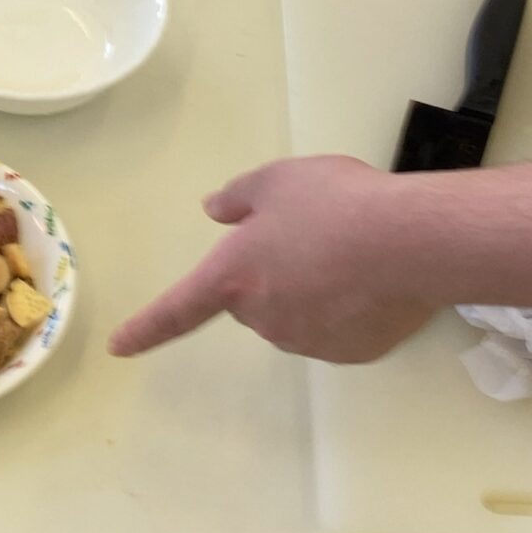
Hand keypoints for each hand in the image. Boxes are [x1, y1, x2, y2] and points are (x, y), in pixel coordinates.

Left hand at [109, 156, 439, 362]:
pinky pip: (338, 330)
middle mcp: (262, 317)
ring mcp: (307, 341)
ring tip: (355, 252)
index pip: (176, 311)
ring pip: (297, 315)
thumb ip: (240, 196)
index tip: (119, 348)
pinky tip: (375, 280)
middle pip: (254, 300)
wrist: (411, 241)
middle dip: (273, 275)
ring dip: (312, 291)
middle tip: (315, 236)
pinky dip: (348, 310)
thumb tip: (215, 211)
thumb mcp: (278, 179)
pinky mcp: (350, 353)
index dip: (145, 329)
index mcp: (232, 277)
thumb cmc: (335, 203)